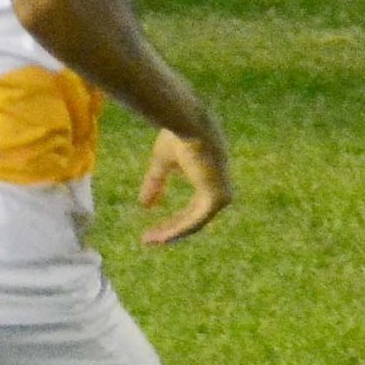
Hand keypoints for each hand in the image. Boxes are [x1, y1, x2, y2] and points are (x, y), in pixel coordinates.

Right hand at [137, 121, 231, 244]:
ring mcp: (221, 194)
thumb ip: (155, 183)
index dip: (173, 220)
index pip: (193, 208)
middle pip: (194, 218)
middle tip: (149, 239)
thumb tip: (144, 205)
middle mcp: (219, 188)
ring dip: (171, 233)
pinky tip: (161, 238)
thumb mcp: (162, 163)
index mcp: (210, 178)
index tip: (153, 230)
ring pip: (194, 222)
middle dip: (170, 229)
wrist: (188, 123)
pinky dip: (178, 230)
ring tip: (150, 240)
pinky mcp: (217, 198)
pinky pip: (196, 222)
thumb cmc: (177, 136)